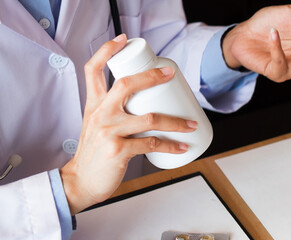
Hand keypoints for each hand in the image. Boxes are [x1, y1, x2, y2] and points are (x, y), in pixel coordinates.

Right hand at [60, 34, 197, 214]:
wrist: (81, 180)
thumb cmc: (94, 152)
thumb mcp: (97, 124)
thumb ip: (113, 108)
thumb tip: (145, 99)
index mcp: (94, 104)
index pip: (94, 69)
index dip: (107, 51)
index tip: (124, 40)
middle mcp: (101, 114)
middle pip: (126, 84)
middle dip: (152, 76)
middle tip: (170, 74)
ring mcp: (109, 131)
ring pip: (150, 118)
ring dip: (176, 122)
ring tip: (191, 124)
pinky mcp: (119, 150)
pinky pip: (152, 144)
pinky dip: (171, 145)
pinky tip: (182, 146)